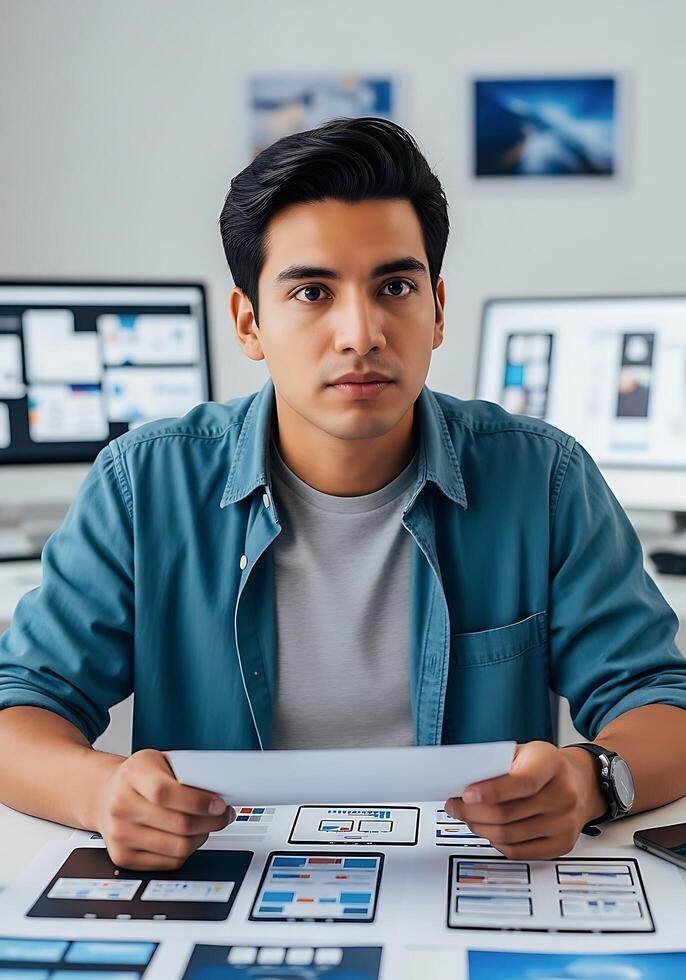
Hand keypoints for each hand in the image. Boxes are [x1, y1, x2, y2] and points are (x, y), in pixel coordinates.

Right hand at [95, 749, 234, 869]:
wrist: (106, 794)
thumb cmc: (139, 777)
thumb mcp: (159, 760)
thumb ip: (186, 772)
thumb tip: (218, 793)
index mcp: (133, 774)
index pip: (165, 792)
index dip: (198, 801)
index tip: (219, 804)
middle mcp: (122, 805)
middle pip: (177, 824)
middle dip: (211, 822)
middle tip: (223, 815)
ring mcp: (120, 833)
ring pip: (178, 847)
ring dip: (202, 837)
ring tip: (207, 825)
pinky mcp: (123, 857)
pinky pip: (169, 862)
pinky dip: (186, 852)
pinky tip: (188, 837)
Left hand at [445, 741, 605, 859]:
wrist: (581, 783)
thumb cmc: (544, 766)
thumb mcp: (524, 752)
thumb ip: (497, 764)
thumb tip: (463, 782)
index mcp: (551, 764)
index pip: (522, 782)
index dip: (491, 791)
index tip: (466, 794)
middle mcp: (563, 794)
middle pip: (508, 813)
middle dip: (472, 812)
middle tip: (455, 806)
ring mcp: (564, 822)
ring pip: (509, 835)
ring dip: (480, 828)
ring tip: (468, 817)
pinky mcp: (561, 844)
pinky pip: (519, 851)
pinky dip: (497, 843)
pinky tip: (489, 831)